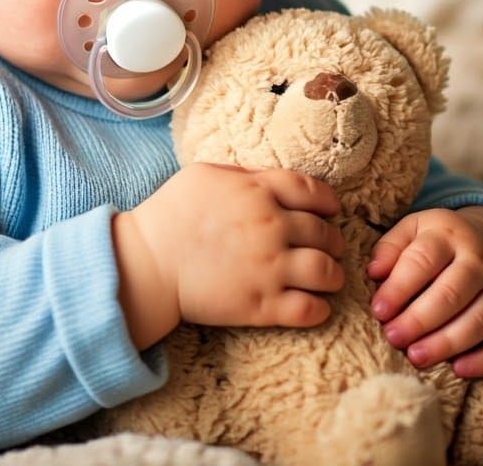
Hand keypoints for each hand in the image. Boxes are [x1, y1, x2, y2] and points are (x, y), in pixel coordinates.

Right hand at [113, 163, 344, 348]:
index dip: (329, 201)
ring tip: (329, 277)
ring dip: (334, 274)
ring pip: (327, 271)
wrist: (149, 261)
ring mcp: (269, 268)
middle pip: (325, 233)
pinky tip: (316, 304)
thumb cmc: (172, 212)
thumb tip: (272, 181)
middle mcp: (271, 227)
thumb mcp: (206, 174)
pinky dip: (320, 308)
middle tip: (329, 247)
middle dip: (333, 240)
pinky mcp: (261, 305)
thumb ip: (246, 175)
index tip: (331, 210)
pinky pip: (310, 309)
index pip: (313, 192)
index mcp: (259, 192)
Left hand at [366, 206, 482, 377]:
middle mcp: (480, 261)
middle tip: (392, 338)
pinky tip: (458, 370)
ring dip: (446, 344)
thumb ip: (390, 248)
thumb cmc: (437, 239)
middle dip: (419, 320)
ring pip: (478, 321)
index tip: (378, 310)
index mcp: (449, 234)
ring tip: (415, 357)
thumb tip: (373, 273)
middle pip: (451, 294)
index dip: (399, 287)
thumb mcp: (412, 229)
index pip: (423, 260)